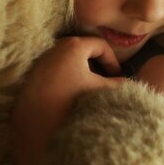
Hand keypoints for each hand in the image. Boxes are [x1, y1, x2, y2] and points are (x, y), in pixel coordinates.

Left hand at [12, 36, 123, 164]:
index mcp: (74, 46)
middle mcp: (55, 47)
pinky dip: (66, 76)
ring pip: (68, 60)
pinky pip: (55, 68)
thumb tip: (130, 84)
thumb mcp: (99, 91)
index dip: (112, 60)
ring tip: (88, 89)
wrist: (36, 119)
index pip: (100, 45)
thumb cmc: (69, 99)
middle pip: (83, 50)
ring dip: (81, 71)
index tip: (116, 75)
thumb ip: (117, 85)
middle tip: (104, 80)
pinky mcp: (33, 72)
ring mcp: (42, 59)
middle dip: (96, 64)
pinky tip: (69, 94)